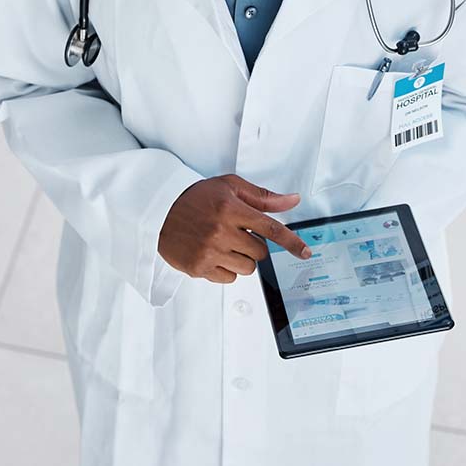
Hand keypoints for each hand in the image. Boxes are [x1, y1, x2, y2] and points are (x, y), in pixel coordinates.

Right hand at [158, 175, 311, 283]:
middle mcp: (221, 231)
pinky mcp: (199, 268)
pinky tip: (213, 253)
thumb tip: (292, 200)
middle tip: (237, 233)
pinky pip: (229, 278)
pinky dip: (226, 269)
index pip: (270, 228)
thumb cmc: (196, 197)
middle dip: (254, 244)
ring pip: (247, 268)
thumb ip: (263, 197)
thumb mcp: (230, 187)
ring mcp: (209, 252)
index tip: (305, 252)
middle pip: (260, 252)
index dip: (291, 242)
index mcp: (231, 209)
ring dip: (242, 259)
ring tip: (225, 243)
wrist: (159, 211)